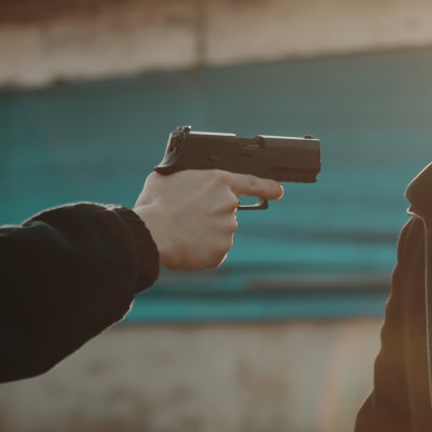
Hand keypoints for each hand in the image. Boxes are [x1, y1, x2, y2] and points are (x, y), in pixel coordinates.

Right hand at [132, 170, 282, 270]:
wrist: (152, 234)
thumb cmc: (155, 205)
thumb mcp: (168, 178)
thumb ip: (187, 179)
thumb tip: (186, 183)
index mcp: (218, 181)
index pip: (251, 183)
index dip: (267, 187)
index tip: (278, 191)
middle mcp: (229, 203)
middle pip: (227, 211)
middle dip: (211, 216)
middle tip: (187, 219)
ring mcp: (228, 227)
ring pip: (220, 233)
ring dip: (206, 234)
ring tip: (182, 232)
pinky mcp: (222, 249)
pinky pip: (215, 252)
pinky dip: (203, 252)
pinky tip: (188, 247)